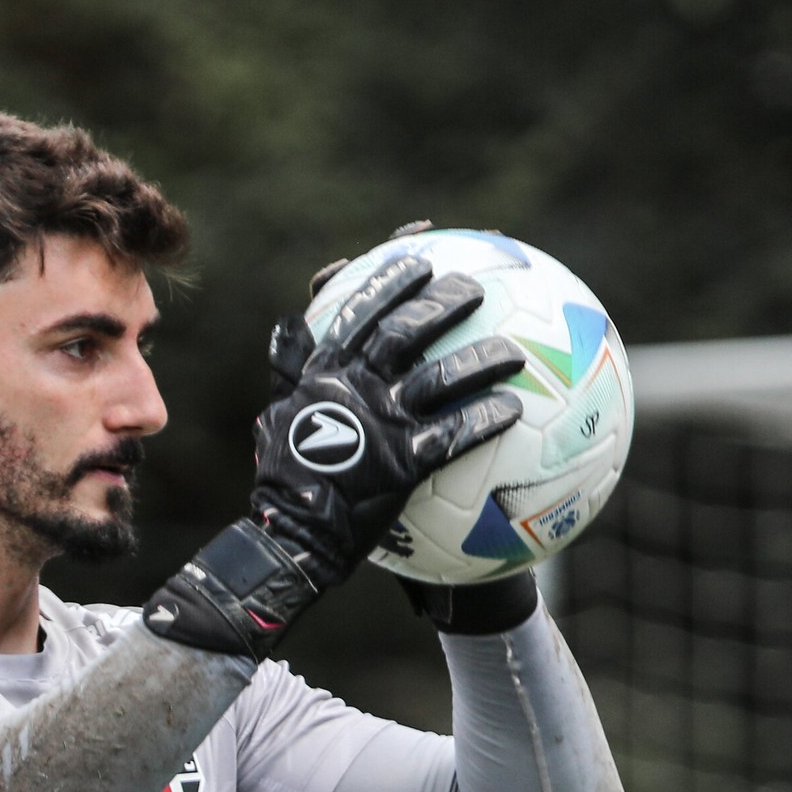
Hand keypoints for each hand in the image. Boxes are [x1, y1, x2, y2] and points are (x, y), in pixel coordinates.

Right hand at [252, 253, 525, 588]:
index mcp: (325, 372)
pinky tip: (513, 410)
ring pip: (440, 378)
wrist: (293, 535)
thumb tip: (286, 322)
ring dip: (481, 359)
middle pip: (407, 331)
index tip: (421, 256)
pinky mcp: (404, 463)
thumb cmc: (283, 478)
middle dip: (444, 303)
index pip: (359, 311)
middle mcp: (356, 388)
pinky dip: (485, 419)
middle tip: (477, 287)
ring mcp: (382, 423)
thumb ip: (286, 367)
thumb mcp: (276, 412)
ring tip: (515, 351)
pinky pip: (454, 435)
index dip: (391, 281)